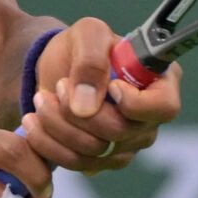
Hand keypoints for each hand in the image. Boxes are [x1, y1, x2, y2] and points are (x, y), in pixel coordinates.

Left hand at [27, 17, 182, 173]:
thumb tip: (87, 107)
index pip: (164, 107)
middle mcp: (148, 120)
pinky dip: (48, 143)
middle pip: (120, 133)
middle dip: (78, 111)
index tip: (109, 86)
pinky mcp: (100, 161)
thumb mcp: (87, 34)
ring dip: (57, 125)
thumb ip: (91, 61)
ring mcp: (127, 145)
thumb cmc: (82, 46)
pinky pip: (76, 163)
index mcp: (160, 84)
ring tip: (39, 100)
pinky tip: (33, 121)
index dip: (135, 103)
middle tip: (57, 86)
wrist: (58, 68)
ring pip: (94, 152)